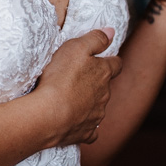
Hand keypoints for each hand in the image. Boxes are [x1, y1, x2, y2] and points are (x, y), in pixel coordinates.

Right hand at [34, 27, 121, 145]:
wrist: (49, 114)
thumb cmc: (61, 78)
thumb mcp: (76, 48)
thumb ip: (95, 39)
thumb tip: (111, 32)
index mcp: (104, 73)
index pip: (116, 64)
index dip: (111, 60)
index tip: (106, 59)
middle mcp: (105, 95)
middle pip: (106, 86)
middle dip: (97, 82)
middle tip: (80, 78)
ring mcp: (97, 115)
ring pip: (98, 107)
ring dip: (89, 103)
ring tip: (72, 99)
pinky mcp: (86, 132)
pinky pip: (90, 130)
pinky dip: (85, 125)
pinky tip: (76, 123)